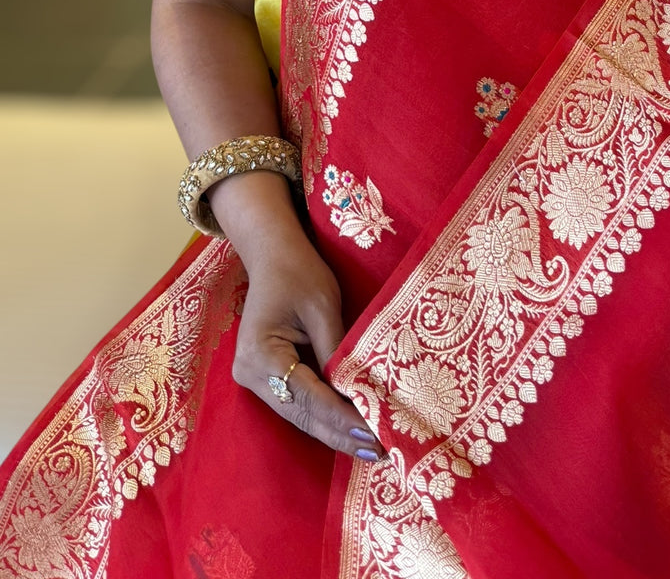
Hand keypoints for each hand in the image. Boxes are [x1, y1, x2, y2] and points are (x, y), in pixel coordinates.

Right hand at [230, 230, 383, 460]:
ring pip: (301, 416)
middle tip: (379, 452)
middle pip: (303, 415)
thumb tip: (358, 394)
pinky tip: (351, 431)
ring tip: (371, 448)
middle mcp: (250, 375)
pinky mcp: (267, 380)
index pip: (309, 396)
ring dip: (335, 432)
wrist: (273, 255)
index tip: (373, 434)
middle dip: (341, 434)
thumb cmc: (299, 273)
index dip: (342, 418)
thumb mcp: (323, 307)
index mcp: (260, 354)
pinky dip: (326, 417)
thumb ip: (337, 351)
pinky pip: (300, 404)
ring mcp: (255, 381)